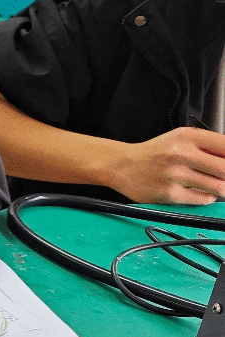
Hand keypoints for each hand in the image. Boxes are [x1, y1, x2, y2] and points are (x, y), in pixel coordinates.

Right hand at [108, 127, 224, 203]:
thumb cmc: (154, 153)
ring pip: (218, 186)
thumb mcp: (179, 139)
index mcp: (187, 137)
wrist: (121, 165)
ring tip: (214, 184)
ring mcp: (175, 175)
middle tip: (223, 176)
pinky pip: (202, 199)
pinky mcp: (169, 194)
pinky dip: (206, 197)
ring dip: (221, 188)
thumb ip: (207, 146)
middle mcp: (181, 154)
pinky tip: (199, 191)